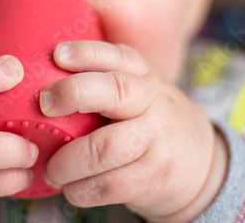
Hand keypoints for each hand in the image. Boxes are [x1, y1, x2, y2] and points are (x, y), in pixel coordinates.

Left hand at [40, 41, 227, 221]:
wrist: (201, 164)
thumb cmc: (151, 122)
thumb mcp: (140, 93)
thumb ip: (104, 83)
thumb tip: (43, 81)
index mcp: (143, 77)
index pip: (117, 57)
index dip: (86, 54)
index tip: (58, 56)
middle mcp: (152, 103)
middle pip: (114, 91)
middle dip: (73, 93)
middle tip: (44, 105)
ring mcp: (155, 142)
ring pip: (105, 148)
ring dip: (68, 161)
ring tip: (51, 169)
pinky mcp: (153, 178)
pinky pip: (110, 184)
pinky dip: (82, 190)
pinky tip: (72, 188)